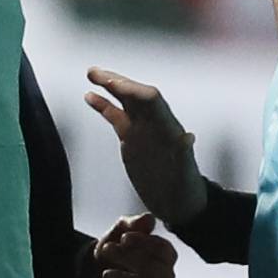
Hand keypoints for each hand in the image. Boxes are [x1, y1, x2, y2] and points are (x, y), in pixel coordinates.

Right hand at [85, 67, 207, 229]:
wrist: (180, 205)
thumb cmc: (186, 192)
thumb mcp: (185, 176)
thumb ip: (184, 156)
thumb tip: (189, 137)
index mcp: (168, 129)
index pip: (151, 100)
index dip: (133, 90)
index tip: (113, 83)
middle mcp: (155, 125)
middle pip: (136, 95)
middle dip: (118, 82)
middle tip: (95, 72)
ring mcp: (142, 130)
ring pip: (125, 101)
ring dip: (110, 86)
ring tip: (90, 73)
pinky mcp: (131, 139)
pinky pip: (116, 117)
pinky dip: (103, 106)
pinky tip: (88, 96)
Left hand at [85, 213, 177, 277]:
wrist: (93, 270)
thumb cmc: (114, 248)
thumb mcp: (119, 231)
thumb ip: (133, 224)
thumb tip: (149, 219)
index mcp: (165, 253)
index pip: (164, 249)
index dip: (144, 243)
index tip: (123, 238)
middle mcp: (166, 273)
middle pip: (157, 269)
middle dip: (130, 259)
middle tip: (108, 251)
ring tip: (106, 273)